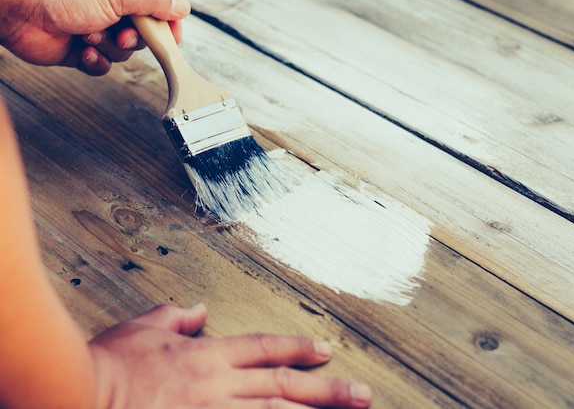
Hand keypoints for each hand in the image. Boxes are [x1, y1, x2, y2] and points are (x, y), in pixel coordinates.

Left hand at [0, 0, 190, 75]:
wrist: (17, 8)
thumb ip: (155, 1)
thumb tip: (182, 8)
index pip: (158, 10)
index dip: (168, 26)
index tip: (172, 37)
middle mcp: (111, 10)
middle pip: (144, 36)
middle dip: (134, 39)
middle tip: (122, 33)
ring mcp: (96, 30)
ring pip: (123, 53)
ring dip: (109, 48)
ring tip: (89, 34)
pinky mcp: (82, 50)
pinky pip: (103, 66)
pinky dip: (96, 62)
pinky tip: (83, 51)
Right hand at [88, 304, 372, 407]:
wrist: (79, 396)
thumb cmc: (110, 365)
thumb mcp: (144, 327)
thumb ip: (176, 316)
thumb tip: (199, 311)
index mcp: (208, 355)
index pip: (265, 348)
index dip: (298, 347)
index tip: (325, 349)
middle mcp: (218, 385)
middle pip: (283, 387)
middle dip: (326, 391)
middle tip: (362, 394)